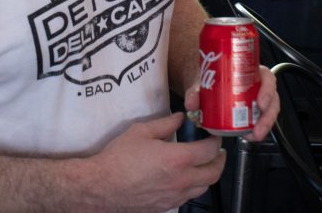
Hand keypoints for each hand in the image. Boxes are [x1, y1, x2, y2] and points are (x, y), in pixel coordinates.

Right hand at [87, 112, 224, 211]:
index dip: (215, 142)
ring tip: (204, 165)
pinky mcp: (166, 207)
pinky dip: (193, 187)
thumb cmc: (119, 158)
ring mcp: (175, 197)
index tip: (213, 136)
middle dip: (219, 161)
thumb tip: (180, 118)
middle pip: (213, 173)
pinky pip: (188, 198)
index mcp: (178, 159)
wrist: (102, 186)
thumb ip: (165, 124)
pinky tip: (185, 179)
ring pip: (203, 188)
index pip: (209, 151)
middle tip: (218, 152)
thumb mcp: (141, 132)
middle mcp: (181, 180)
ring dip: (208, 176)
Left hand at [183, 64, 279, 142]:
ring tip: (253, 136)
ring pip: (267, 111)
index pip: (267, 78)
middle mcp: (256, 83)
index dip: (268, 91)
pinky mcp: (250, 110)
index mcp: (249, 70)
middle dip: (268, 116)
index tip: (260, 103)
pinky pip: (259, 119)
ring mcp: (254, 97)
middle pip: (271, 99)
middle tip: (258, 129)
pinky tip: (248, 136)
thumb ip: (195, 90)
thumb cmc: (208, 72)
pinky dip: (256, 129)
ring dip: (263, 125)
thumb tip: (192, 102)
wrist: (203, 78)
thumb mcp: (202, 78)